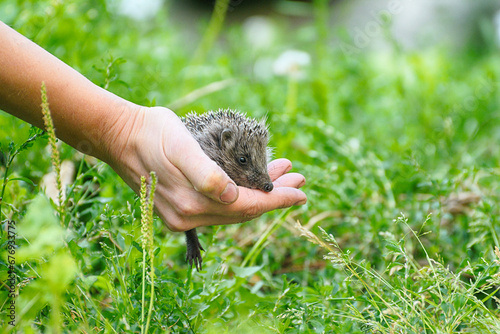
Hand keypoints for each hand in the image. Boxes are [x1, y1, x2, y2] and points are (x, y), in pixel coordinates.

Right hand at [107, 106, 306, 231]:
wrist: (119, 136)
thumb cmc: (151, 134)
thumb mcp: (180, 146)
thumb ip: (205, 174)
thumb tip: (233, 197)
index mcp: (192, 203)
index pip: (246, 207)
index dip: (277, 200)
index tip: (302, 192)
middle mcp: (188, 217)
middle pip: (243, 211)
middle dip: (273, 195)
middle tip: (299, 177)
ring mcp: (182, 216)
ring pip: (233, 209)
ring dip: (259, 193)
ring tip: (282, 173)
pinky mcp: (178, 209)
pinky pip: (219, 207)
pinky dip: (241, 194)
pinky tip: (251, 180)